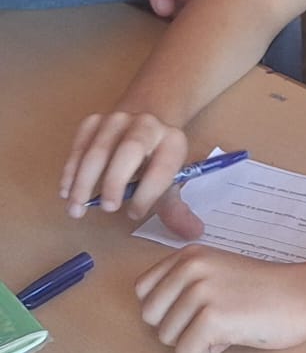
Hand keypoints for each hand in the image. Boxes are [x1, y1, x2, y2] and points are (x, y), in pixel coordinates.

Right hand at [60, 108, 199, 229]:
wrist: (145, 119)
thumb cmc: (156, 159)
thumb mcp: (171, 180)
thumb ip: (176, 209)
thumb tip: (193, 233)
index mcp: (173, 141)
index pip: (162, 167)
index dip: (148, 193)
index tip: (135, 214)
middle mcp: (147, 125)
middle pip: (130, 149)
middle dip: (116, 180)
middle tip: (108, 209)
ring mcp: (118, 119)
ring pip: (98, 149)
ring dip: (84, 181)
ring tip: (77, 209)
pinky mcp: (95, 121)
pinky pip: (80, 146)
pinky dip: (71, 170)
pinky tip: (66, 192)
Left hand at [135, 246, 305, 352]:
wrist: (304, 295)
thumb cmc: (265, 289)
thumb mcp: (218, 270)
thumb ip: (185, 280)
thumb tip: (150, 310)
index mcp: (189, 255)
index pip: (143, 290)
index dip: (167, 307)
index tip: (198, 306)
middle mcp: (190, 268)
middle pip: (150, 316)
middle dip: (178, 326)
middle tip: (214, 318)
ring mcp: (200, 292)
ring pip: (166, 338)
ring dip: (195, 340)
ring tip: (228, 324)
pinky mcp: (211, 319)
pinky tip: (232, 336)